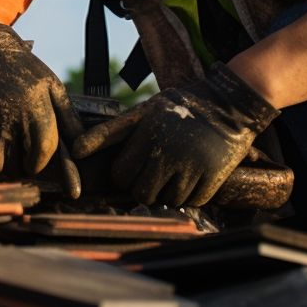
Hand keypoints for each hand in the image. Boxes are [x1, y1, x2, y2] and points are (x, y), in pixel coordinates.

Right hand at [0, 23, 83, 196]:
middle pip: (14, 165)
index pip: (39, 155)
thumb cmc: (26, 73)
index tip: (34, 161)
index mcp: (36, 109)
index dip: (37, 164)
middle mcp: (9, 115)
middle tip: (16, 158)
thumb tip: (83, 150)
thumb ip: (69, 120)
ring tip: (1, 155)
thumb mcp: (52, 89)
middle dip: (18, 167)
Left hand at [72, 64, 278, 206]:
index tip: (135, 165)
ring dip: (167, 191)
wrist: (231, 104)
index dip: (125, 174)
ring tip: (175, 170)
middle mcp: (168, 154)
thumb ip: (109, 132)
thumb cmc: (180, 107)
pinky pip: (191, 201)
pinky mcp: (212, 179)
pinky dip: (189, 194)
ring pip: (166, 200)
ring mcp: (192, 168)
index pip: (121, 176)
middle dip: (143, 186)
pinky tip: (191, 175)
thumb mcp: (144, 112)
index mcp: (148, 136)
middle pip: (142, 193)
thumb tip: (75, 149)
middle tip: (154, 171)